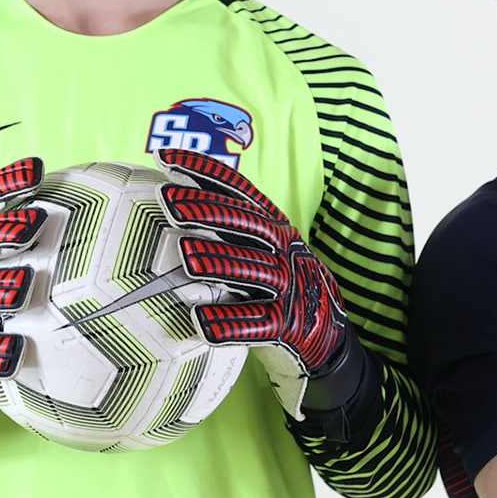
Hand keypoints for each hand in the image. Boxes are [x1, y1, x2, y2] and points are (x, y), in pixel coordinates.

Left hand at [154, 148, 351, 417]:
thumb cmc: (281, 288)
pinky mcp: (288, 327)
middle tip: (167, 201)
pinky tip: (200, 323)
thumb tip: (169, 205)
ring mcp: (288, 288)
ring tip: (185, 255)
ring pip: (252, 270)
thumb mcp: (265, 251)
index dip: (204, 173)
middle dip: (205, 211)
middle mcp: (283, 251)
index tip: (166, 159)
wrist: (330, 337)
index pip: (238, 192)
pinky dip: (228, 323)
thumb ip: (230, 230)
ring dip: (217, 261)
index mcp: (275, 227)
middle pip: (245, 225)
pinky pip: (256, 325)